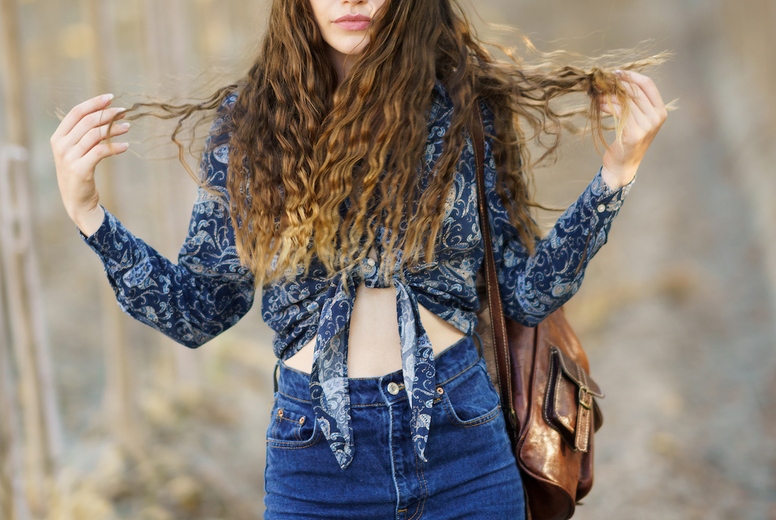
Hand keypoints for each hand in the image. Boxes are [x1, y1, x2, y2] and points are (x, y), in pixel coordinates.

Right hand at [50, 93, 130, 235]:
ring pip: (95, 135)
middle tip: (124, 112)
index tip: (111, 98)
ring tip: (128, 127)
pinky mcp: (80, 170)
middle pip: (87, 121)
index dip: (94, 103)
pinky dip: (115, 147)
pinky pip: (101, 152)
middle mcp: (61, 145)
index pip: (76, 113)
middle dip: (107, 114)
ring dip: (114, 129)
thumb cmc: (80, 173)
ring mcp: (69, 158)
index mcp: (58, 137)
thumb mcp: (77, 151)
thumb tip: (104, 114)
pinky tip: (126, 147)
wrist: (77, 202)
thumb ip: (84, 134)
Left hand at [600, 70, 667, 189]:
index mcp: (660, 111)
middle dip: (616, 85)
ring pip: (625, 101)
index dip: (631, 75)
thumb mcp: (634, 119)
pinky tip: (599, 105)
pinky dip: (607, 106)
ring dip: (608, 95)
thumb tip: (615, 80)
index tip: (615, 72)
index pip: (648, 84)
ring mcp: (647, 126)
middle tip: (600, 82)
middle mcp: (657, 117)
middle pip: (635, 91)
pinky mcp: (634, 133)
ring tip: (597, 95)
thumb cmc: (627, 141)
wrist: (623, 165)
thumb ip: (632, 102)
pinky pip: (619, 112)